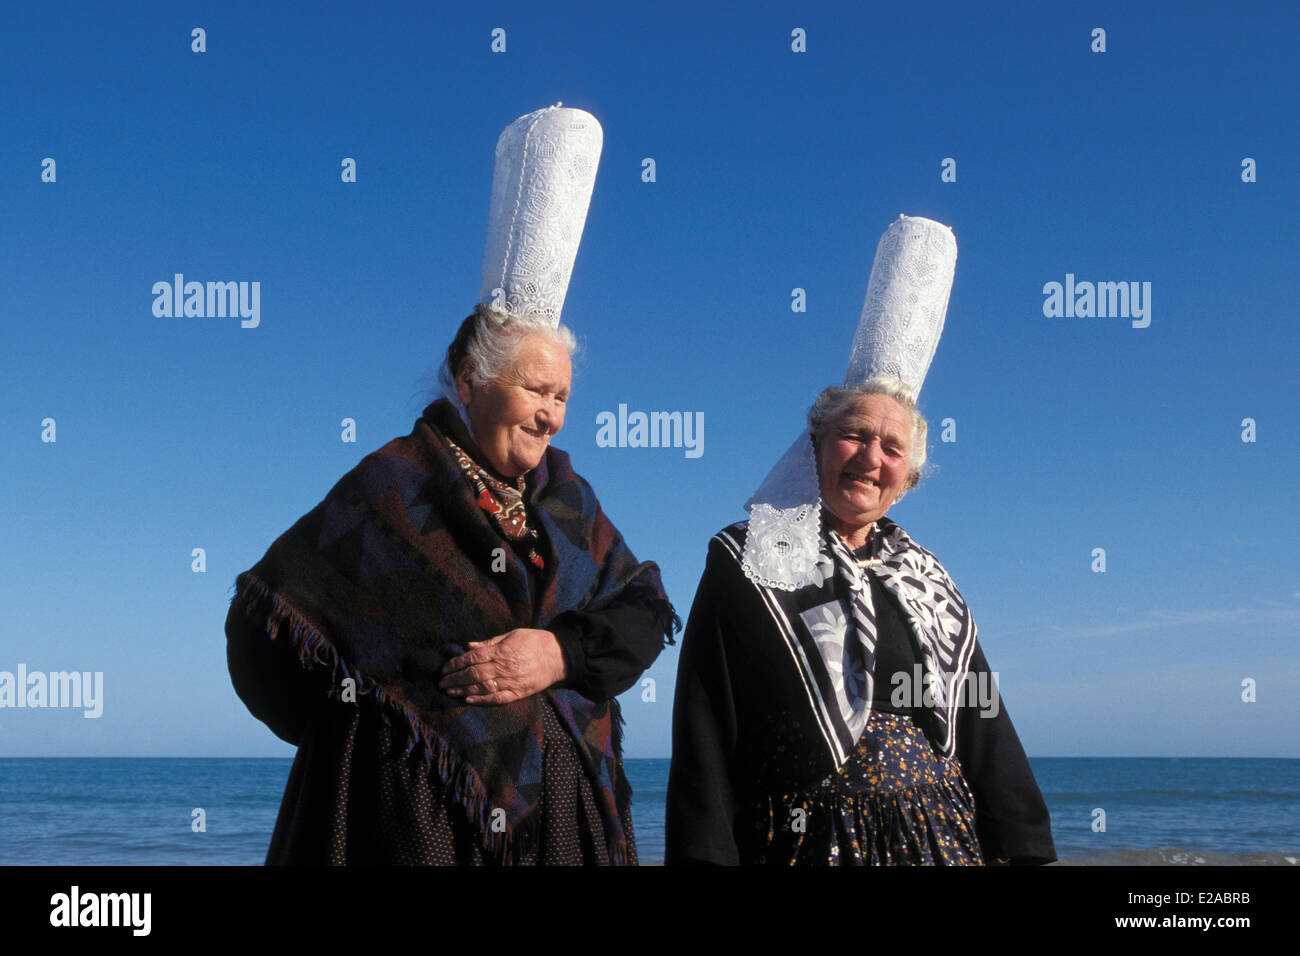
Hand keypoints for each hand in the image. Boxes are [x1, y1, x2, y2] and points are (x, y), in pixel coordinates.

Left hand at [438, 628, 567, 704]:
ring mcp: (511, 682)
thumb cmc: (534, 641)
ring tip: (449, 691)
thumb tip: (468, 646)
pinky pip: (497, 699)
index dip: (455, 664)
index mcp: (501, 651)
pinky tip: (468, 700)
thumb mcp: (512, 634)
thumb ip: (490, 642)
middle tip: (441, 682)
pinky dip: (481, 700)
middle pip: (473, 674)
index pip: (472, 658)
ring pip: (482, 688)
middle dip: (454, 679)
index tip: (444, 668)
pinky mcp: (518, 693)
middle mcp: (504, 667)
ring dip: (462, 690)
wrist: (558, 657)